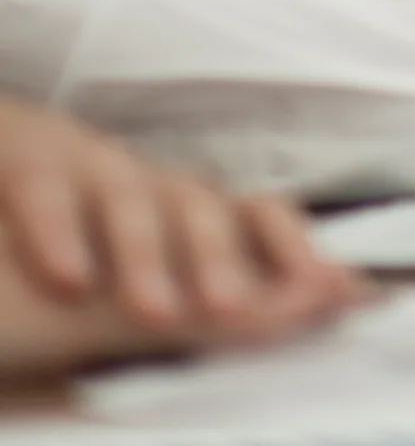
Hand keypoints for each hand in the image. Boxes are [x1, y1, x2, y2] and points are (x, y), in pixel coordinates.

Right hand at [0, 96, 358, 371]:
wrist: (12, 149)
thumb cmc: (84, 212)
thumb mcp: (150, 247)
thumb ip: (216, 279)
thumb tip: (325, 302)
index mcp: (184, 203)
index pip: (255, 213)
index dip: (294, 246)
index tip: (333, 288)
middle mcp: (150, 180)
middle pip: (196, 209)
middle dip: (219, 260)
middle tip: (233, 311)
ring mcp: (92, 167)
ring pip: (129, 201)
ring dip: (146, 257)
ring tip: (157, 313)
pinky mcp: (33, 162)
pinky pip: (45, 190)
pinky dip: (57, 233)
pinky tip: (70, 278)